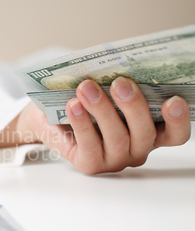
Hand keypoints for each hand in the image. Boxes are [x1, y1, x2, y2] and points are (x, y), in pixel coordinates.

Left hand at [22, 77, 191, 173]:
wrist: (51, 120)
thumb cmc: (86, 103)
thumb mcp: (106, 91)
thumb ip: (118, 84)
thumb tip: (118, 66)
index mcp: (151, 131)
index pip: (175, 134)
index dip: (178, 119)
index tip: (174, 99)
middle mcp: (137, 148)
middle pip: (145, 133)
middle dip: (133, 105)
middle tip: (119, 82)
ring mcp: (115, 159)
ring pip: (117, 138)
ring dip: (102, 109)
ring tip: (86, 88)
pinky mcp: (91, 164)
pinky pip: (89, 144)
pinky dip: (81, 122)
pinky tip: (73, 105)